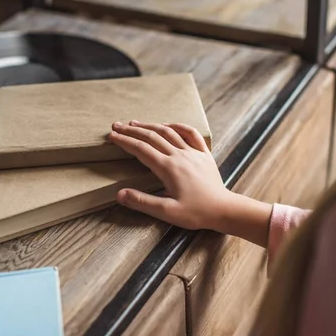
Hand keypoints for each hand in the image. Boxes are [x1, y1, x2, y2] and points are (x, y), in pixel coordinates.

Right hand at [109, 120, 232, 230]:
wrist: (224, 209)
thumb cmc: (196, 213)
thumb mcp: (167, 212)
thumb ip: (142, 202)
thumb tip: (119, 194)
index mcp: (168, 168)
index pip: (141, 150)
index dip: (124, 141)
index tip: (112, 136)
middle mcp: (179, 156)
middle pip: (152, 137)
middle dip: (132, 130)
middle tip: (117, 125)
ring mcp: (193, 152)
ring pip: (169, 132)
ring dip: (151, 125)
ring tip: (136, 123)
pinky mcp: (204, 154)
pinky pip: (191, 133)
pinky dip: (178, 126)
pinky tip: (169, 124)